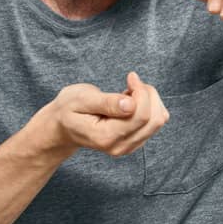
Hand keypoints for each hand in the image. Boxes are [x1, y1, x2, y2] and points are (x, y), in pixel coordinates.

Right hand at [38, 70, 169, 157]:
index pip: (141, 116)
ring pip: (159, 119)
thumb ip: (106, 103)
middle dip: (148, 94)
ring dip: (149, 99)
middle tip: (131, 82)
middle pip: (155, 118)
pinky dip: (149, 106)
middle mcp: (120, 146)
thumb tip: (131, 105)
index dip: (141, 91)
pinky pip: (156, 121)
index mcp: (105, 137)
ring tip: (128, 93)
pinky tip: (130, 102)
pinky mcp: (136, 141)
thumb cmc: (69, 109)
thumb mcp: (81, 100)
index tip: (130, 77)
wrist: (63, 126)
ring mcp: (129, 146)